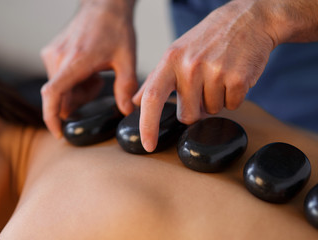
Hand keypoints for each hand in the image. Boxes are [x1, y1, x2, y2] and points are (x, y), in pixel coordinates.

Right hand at [41, 0, 137, 137]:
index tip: (58, 132)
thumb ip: (126, 88)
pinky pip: (57, 77)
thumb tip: (126, 111)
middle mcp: (58, 57)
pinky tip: (87, 68)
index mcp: (76, 60)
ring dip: (77, 90)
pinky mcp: (50, 51)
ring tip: (95, 73)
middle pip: (61, 96)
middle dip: (79, 99)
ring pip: (59, 88)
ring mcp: (52, 53)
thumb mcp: (127, 59)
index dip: (52, 117)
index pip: (53, 94)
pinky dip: (72, 80)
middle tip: (98, 84)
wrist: (104, 5)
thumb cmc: (116, 29)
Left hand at [133, 0, 276, 151]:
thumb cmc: (207, 39)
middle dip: (196, 108)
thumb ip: (154, 80)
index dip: (147, 125)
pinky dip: (233, 97)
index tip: (147, 145)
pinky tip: (233, 76)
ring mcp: (215, 72)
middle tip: (204, 85)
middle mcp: (190, 66)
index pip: (152, 98)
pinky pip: (232, 105)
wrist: (247, 20)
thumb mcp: (175, 53)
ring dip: (216, 100)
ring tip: (219, 75)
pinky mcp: (238, 78)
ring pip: (212, 111)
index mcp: (170, 60)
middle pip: (188, 115)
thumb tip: (135, 102)